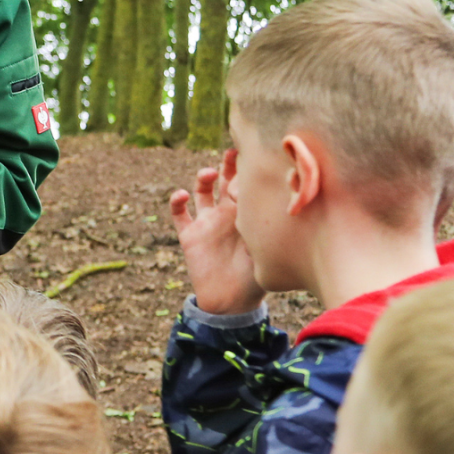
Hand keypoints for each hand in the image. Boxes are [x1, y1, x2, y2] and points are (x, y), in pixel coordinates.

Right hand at [169, 150, 265, 314]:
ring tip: (207, 174)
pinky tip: (180, 195)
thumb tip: (276, 207)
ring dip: (203, 178)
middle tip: (234, 151)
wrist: (232, 303)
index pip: (248, 186)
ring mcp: (207, 222)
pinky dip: (177, 202)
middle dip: (230, 163)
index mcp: (248, 215)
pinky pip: (180, 214)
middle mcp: (227, 214)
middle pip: (227, 179)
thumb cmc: (255, 279)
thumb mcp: (263, 250)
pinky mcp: (190, 235)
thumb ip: (263, 229)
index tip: (252, 173)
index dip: (248, 175)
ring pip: (202, 191)